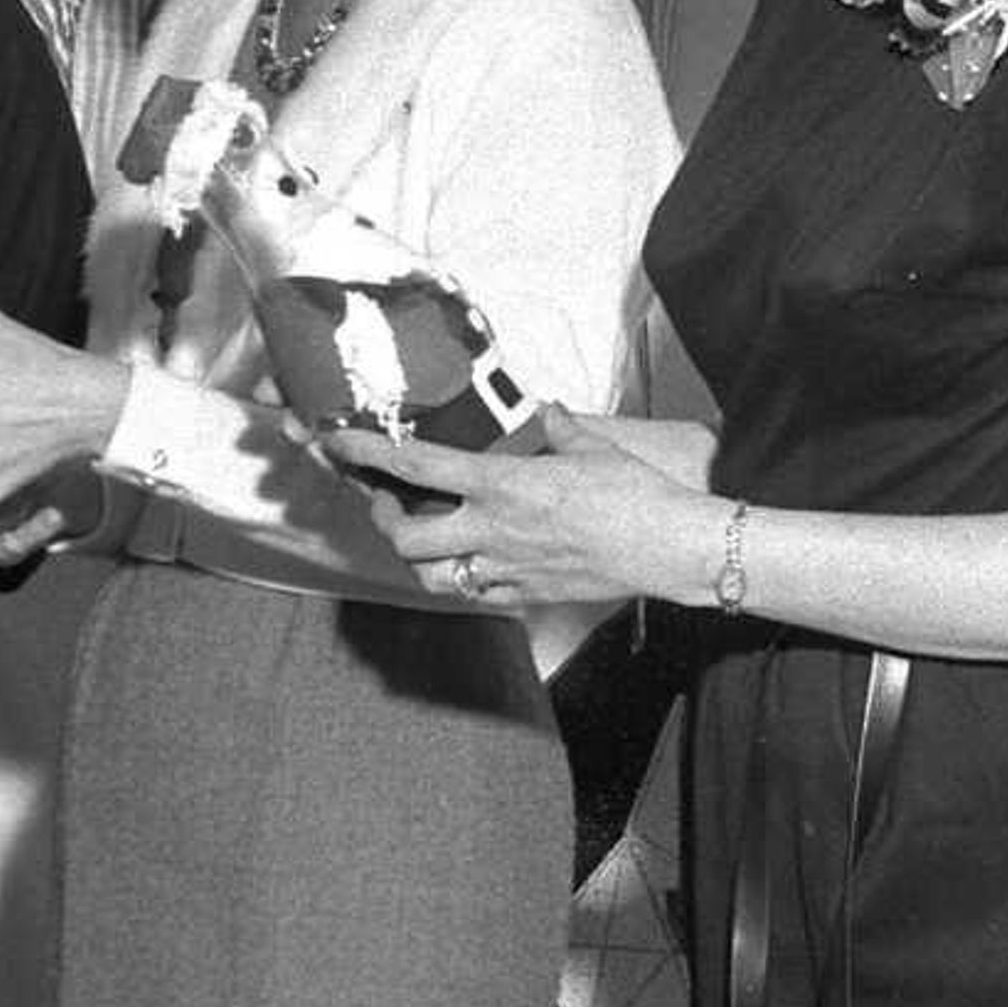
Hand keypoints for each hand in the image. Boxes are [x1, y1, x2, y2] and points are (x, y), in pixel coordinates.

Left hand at [316, 402, 715, 609]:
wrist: (669, 547)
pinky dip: (462, 581)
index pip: (416, 465)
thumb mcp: (592, 449)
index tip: (339, 443)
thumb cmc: (635, 495)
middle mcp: (492, 529)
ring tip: (422, 539)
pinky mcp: (524, 595)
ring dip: (416, 559)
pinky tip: (469, 565)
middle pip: (405, 537)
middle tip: (388, 503)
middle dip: (385, 521)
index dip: (367, 454)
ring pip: (431, 576)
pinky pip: (474, 594)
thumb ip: (559, 429)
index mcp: (502, 484)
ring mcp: (504, 568)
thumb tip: (548, 411)